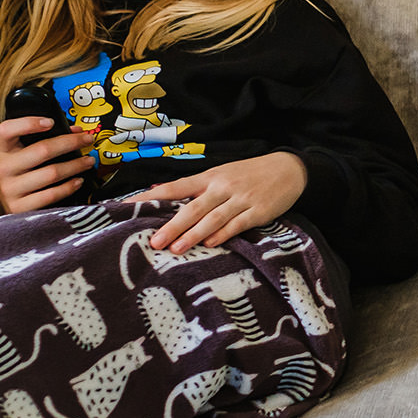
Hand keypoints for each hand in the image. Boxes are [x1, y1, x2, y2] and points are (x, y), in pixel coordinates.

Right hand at [0, 117, 93, 214]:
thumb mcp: (25, 152)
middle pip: (41, 150)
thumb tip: (76, 131)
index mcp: (3, 149)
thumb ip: (46, 139)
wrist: (10, 203)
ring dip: (75, 165)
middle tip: (87, 139)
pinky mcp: (20, 207)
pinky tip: (79, 181)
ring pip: (51, 173)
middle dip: (70, 143)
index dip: (28, 123)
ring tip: (88, 161)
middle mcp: (4, 167)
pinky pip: (51, 195)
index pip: (7, 130)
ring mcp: (11, 188)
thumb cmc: (22, 171)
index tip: (51, 121)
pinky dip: (69, 187)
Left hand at [139, 152, 307, 252]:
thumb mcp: (222, 174)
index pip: (175, 187)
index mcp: (209, 177)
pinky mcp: (258, 211)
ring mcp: (241, 199)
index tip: (129, 208)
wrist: (288, 168)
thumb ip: (195, 187)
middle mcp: (222, 187)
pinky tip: (210, 244)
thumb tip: (160, 193)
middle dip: (172, 225)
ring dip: (193, 234)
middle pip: (192, 207)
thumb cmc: (249, 174)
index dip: (151, 197)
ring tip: (176, 248)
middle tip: (154, 241)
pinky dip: (223, 234)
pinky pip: (237, 224)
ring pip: (212, 218)